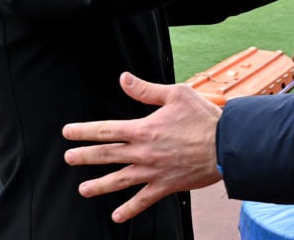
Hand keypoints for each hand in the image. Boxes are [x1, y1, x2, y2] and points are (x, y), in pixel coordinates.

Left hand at [62, 72, 221, 223]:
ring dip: (98, 185)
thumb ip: (146, 90)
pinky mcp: (165, 186)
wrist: (225, 144)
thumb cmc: (204, 117)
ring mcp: (152, 171)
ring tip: (83, 189)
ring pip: (119, 180)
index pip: (106, 130)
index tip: (68, 132)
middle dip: (84, 157)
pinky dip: (129, 209)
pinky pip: (143, 200)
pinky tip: (117, 216)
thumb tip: (123, 79)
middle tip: (69, 158)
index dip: (84, 131)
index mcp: (143, 129)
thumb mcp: (176, 94)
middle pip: (106, 155)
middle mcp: (143, 152)